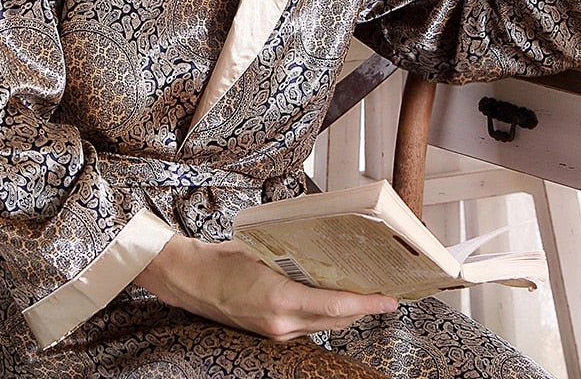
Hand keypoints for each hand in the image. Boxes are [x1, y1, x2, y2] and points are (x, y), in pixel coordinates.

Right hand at [135, 234, 398, 340]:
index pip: (334, 305)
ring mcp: (276, 332)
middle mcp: (281, 323)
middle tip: (383, 294)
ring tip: (363, 294)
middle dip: (362, 308)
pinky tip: (331, 298)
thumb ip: (292, 254)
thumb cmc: (222, 260)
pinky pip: (307, 326)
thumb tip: (323, 247)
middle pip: (335, 319)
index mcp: (279, 299)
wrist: (192, 281)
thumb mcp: (260, 249)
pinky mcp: (271, 334)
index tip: (388, 300)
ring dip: (344, 311)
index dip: (365, 304)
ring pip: (323, 325)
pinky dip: (323, 313)